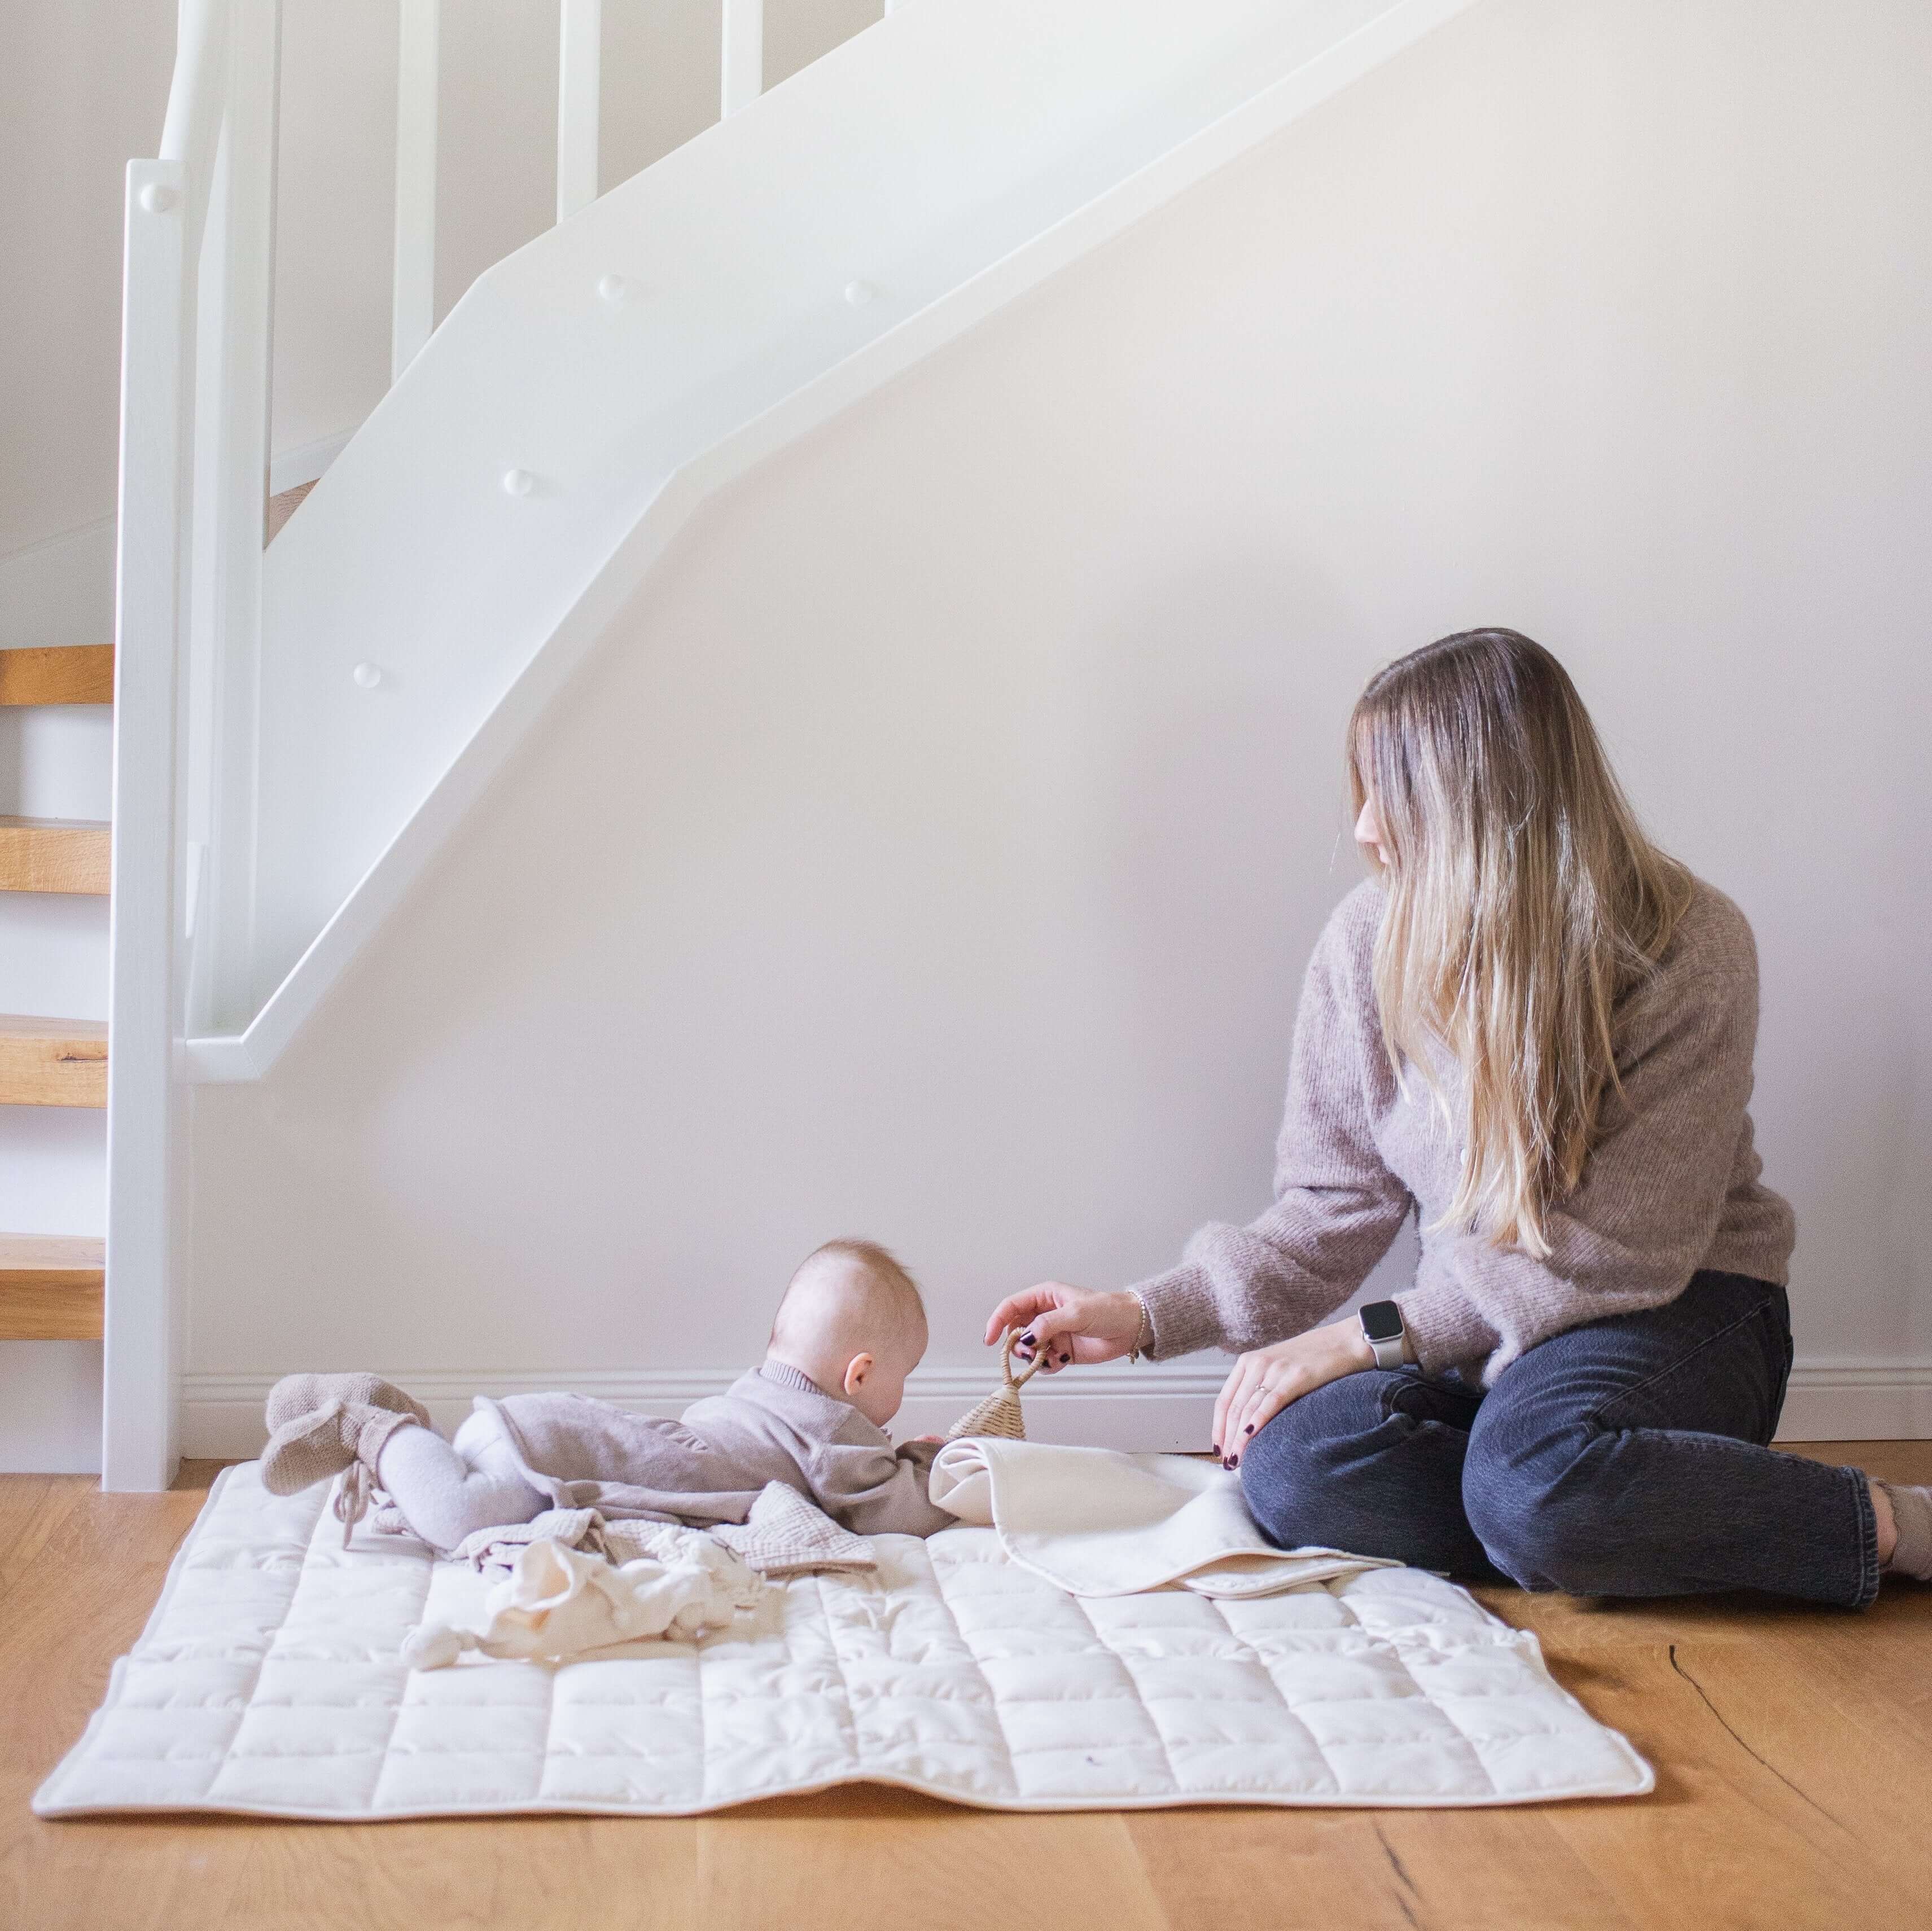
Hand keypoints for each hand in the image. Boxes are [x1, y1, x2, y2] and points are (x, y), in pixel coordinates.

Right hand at [982, 1283, 1144, 1372]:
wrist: (1131, 1328)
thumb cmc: (1108, 1310)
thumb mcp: (1076, 1313)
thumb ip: (1048, 1324)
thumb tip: (1025, 1337)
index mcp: (1044, 1296)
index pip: (1011, 1306)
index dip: (997, 1321)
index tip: (989, 1340)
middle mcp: (1044, 1315)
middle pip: (1015, 1331)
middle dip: (1018, 1345)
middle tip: (1031, 1352)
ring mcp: (1052, 1334)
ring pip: (1028, 1350)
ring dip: (1034, 1357)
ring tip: (1052, 1356)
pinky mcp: (1061, 1351)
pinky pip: (1043, 1362)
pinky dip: (1047, 1366)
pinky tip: (1062, 1361)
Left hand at [1213, 1321, 1373, 1464]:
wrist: (1347, 1341)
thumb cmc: (1313, 1360)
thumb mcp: (1278, 1369)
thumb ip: (1260, 1389)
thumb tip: (1247, 1426)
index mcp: (1248, 1362)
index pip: (1224, 1400)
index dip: (1218, 1427)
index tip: (1217, 1448)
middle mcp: (1257, 1363)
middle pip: (1234, 1408)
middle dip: (1227, 1438)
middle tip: (1227, 1462)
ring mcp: (1276, 1369)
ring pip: (1248, 1409)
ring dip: (1239, 1438)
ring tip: (1237, 1460)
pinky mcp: (1296, 1376)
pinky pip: (1270, 1403)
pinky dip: (1257, 1422)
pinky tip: (1249, 1439)